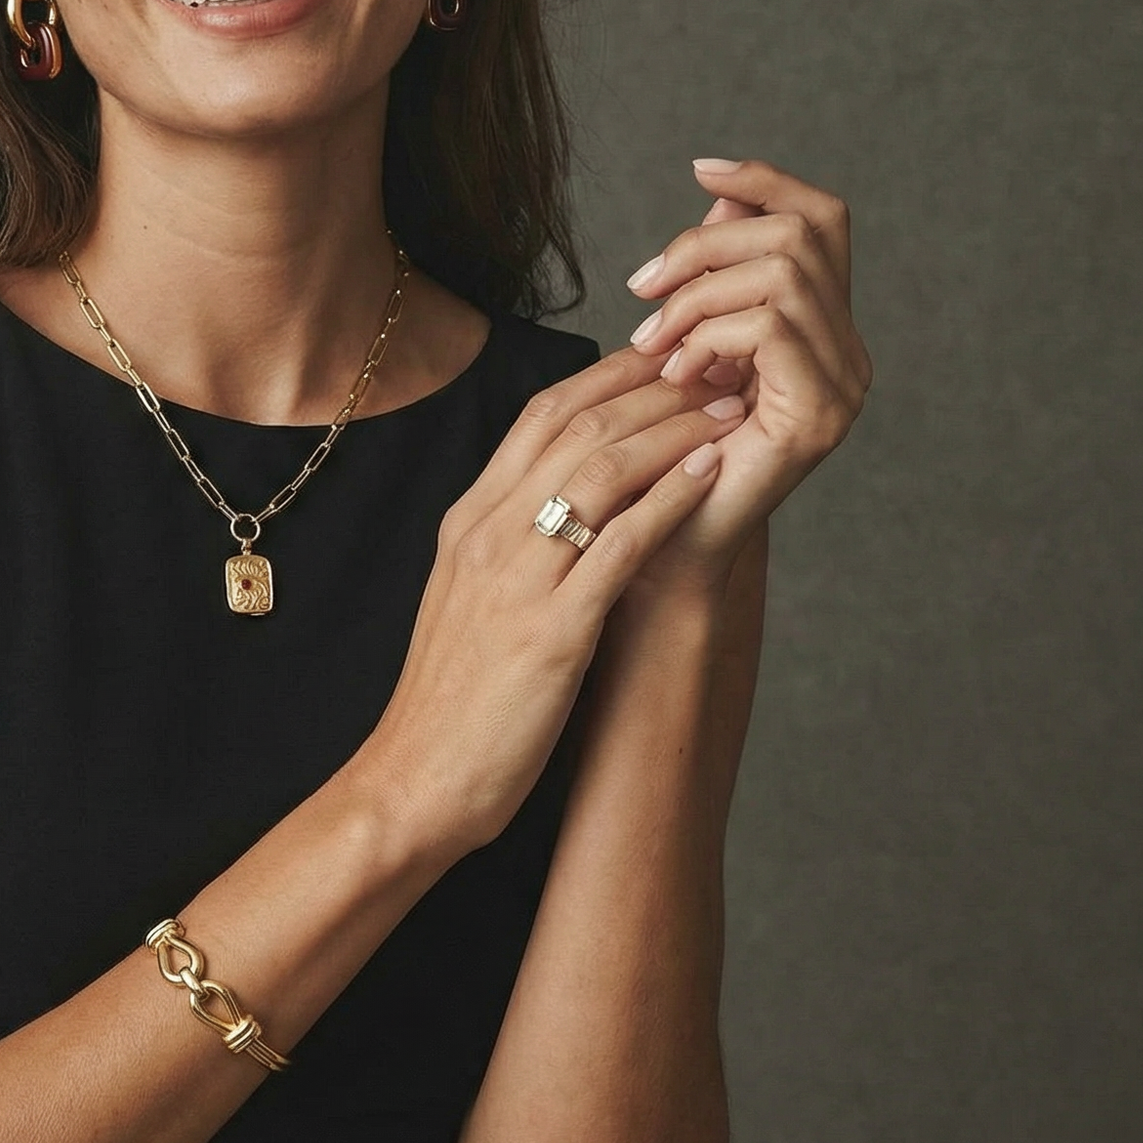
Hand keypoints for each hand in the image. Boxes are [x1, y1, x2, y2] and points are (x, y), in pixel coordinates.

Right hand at [358, 350, 747, 857]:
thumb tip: (571, 508)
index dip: (610, 378)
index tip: (668, 361)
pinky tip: (711, 476)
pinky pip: (618, 545)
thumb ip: (512, 546)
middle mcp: (486, 534)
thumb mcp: (470, 600)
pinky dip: (669, 500)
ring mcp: (516, 580)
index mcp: (467, 522)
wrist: (415, 781)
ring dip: (672, 431)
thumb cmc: (453, 703)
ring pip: (599, 469)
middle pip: (575, 426)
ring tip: (727, 411)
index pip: (540, 416)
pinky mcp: (549, 633)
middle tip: (715, 370)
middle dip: (653, 389)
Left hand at [621, 156, 871, 588]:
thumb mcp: (682, 341)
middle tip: (642, 288)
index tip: (699, 168)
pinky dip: (710, 335)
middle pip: (800, 232)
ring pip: (783, 273)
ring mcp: (843, 385)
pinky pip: (771, 327)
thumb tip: (716, 184)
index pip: (820, 218)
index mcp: (821, 326)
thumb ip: (708, 273)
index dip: (765, 180)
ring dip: (697, 296)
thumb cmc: (664, 447)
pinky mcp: (819, 416)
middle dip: (708, 244)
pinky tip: (675, 372)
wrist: (662, 543)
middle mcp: (848, 352)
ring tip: (651, 342)